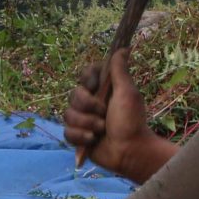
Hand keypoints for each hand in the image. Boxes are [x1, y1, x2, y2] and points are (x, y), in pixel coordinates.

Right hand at [65, 50, 165, 180]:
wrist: (129, 151)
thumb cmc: (132, 120)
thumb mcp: (127, 93)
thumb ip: (120, 70)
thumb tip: (125, 48)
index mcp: (103, 89)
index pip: (85, 74)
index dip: (88, 79)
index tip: (96, 85)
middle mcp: (91, 102)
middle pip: (73, 95)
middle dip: (89, 106)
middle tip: (104, 114)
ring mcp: (83, 119)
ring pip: (68, 114)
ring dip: (87, 123)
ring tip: (102, 130)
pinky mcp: (77, 136)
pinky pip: (66, 132)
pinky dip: (80, 136)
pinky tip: (93, 140)